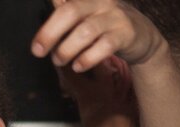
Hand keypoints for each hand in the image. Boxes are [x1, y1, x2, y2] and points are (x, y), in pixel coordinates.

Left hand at [32, 0, 165, 71]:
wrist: (142, 37)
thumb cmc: (104, 25)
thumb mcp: (85, 14)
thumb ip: (65, 9)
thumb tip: (49, 2)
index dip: (53, 2)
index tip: (38, 35)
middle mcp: (101, 1)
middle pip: (70, 11)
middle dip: (49, 32)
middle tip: (37, 51)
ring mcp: (115, 16)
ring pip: (86, 30)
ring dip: (67, 49)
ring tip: (59, 60)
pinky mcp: (126, 33)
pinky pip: (105, 45)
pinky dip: (87, 58)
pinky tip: (78, 66)